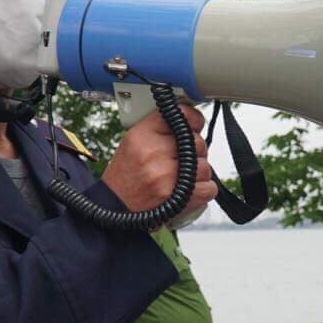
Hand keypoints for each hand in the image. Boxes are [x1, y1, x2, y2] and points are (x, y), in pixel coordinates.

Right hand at [100, 104, 216, 215]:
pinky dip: (204, 190)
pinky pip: (208, 188)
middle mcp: (155, 151)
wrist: (114, 207)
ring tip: (181, 178)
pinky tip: (191, 190)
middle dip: (194, 152)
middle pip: (197, 142)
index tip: (194, 125)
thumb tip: (189, 123)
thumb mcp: (132, 142)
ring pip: (204, 166)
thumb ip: (159, 129)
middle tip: (180, 161)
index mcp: (143, 135)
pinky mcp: (177, 196)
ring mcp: (166, 174)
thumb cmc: (125, 177)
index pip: (182, 116)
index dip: (193, 120)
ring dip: (198, 174)